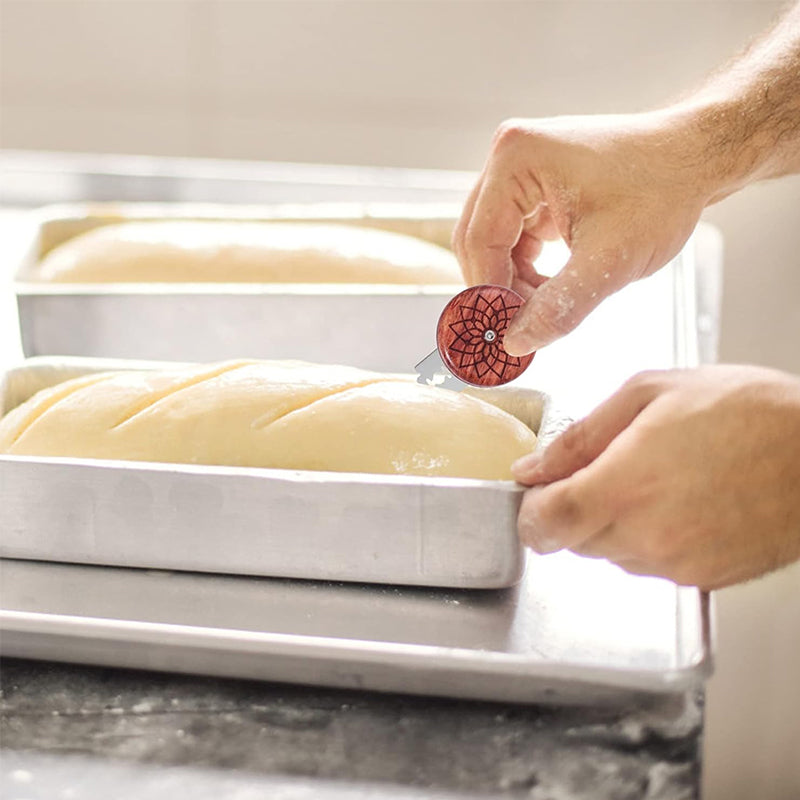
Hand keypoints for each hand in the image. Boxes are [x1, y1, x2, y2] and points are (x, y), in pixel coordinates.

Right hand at [451, 112, 712, 354]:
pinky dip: (525, 268)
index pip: (479, 240)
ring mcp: (520, 168)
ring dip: (511, 282)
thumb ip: (559, 307)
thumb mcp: (610, 260)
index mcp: (517, 159)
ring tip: (541, 310)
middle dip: (498, 288)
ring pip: (493, 242)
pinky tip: (548, 289)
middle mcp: (509, 155)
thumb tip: (516, 343)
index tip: (501, 334)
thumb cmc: (662, 191)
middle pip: (478, 240)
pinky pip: (513, 236)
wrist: (696, 158)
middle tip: (517, 330)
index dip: (487, 293)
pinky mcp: (533, 183)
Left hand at [512, 366, 799, 588]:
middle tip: (608, 468)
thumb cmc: (747, 412)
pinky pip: (651, 564)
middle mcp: (646, 536)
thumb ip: (579, 436)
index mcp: (623, 486)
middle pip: (573, 540)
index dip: (530, 510)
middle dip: (575, 507)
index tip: (538, 492)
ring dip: (614, 522)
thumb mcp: (649, 394)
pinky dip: (650, 537)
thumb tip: (532, 468)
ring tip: (656, 478)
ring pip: (610, 553)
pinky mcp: (704, 579)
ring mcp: (677, 564)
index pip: (543, 524)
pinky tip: (682, 501)